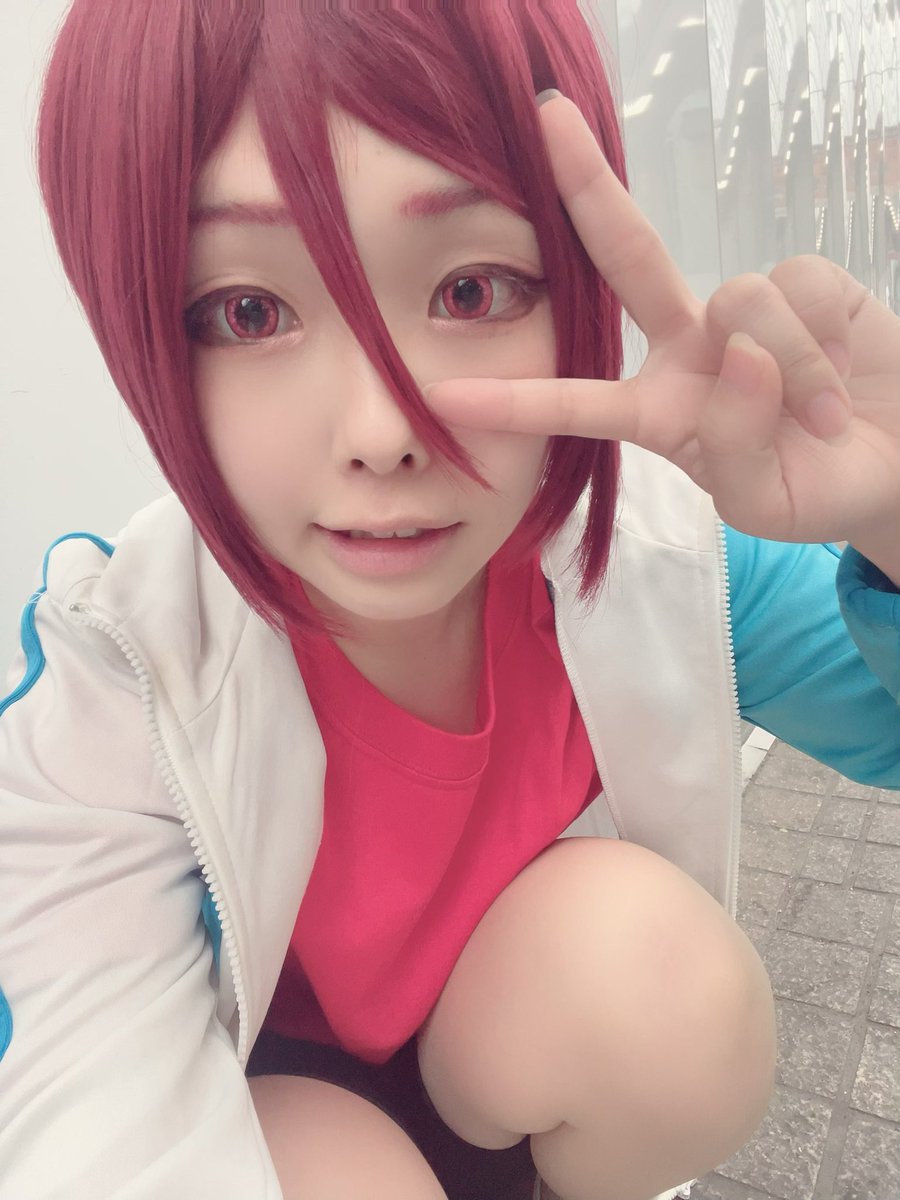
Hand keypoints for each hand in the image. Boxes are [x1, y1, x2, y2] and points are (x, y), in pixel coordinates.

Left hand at [425, 94, 899, 577]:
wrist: (891, 465)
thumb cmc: (813, 487)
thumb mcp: (762, 498)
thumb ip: (734, 444)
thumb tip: (738, 349)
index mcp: (659, 411)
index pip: (578, 402)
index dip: (516, 402)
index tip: (446, 398)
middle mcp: (689, 348)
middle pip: (627, 256)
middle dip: (586, 187)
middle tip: (544, 118)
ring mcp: (743, 312)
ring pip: (737, 301)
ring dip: (786, 368)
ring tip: (821, 418)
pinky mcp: (807, 283)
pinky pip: (797, 291)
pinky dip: (820, 350)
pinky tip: (840, 381)